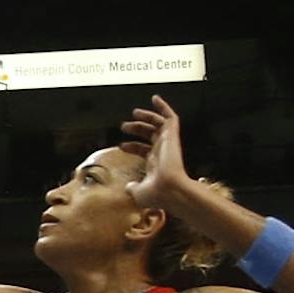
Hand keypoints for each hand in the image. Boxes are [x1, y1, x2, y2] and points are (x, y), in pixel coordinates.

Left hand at [120, 96, 197, 212]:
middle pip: (149, 135)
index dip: (132, 146)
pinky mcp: (172, 135)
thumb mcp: (138, 192)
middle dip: (136, 129)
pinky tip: (155, 98)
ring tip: (134, 113)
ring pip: (158, 124)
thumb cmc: (157, 193)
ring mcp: (168, 143)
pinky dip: (163, 107)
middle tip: (124, 126)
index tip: (121, 145)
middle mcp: (162, 152)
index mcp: (155, 164)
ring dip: (146, 117)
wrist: (170, 189)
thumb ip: (132, 188)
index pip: (143, 150)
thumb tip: (128, 187)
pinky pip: (170, 117)